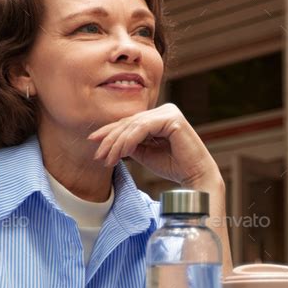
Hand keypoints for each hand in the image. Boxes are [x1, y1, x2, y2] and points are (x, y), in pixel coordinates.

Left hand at [87, 103, 219, 185]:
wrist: (194, 177)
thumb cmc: (173, 166)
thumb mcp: (144, 153)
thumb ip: (129, 144)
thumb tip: (109, 141)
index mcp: (158, 116)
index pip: (129, 122)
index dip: (109, 132)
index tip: (93, 142)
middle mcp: (164, 110)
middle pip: (129, 123)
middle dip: (110, 139)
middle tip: (98, 154)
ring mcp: (169, 112)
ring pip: (134, 126)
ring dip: (117, 144)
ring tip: (108, 159)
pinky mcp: (172, 118)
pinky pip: (143, 128)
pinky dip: (129, 141)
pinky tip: (122, 153)